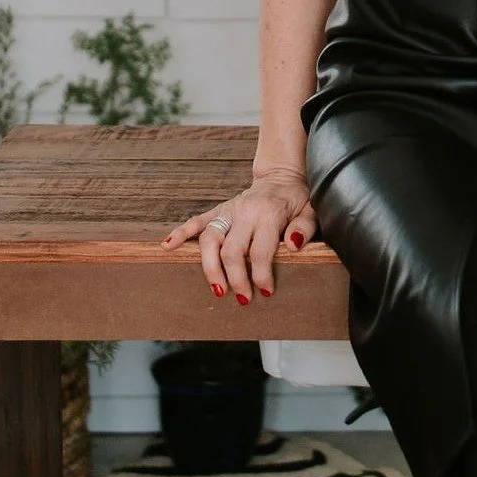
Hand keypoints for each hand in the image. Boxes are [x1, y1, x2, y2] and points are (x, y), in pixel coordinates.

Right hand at [164, 175, 313, 307]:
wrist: (280, 178)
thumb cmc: (296, 200)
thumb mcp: (310, 211)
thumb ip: (304, 228)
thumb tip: (293, 246)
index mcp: (269, 214)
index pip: (260, 251)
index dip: (262, 276)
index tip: (266, 291)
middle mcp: (245, 211)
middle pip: (231, 250)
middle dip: (234, 278)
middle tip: (242, 298)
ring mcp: (228, 210)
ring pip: (210, 239)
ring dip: (209, 267)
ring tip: (216, 288)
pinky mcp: (218, 210)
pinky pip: (196, 221)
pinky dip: (180, 233)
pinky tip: (167, 246)